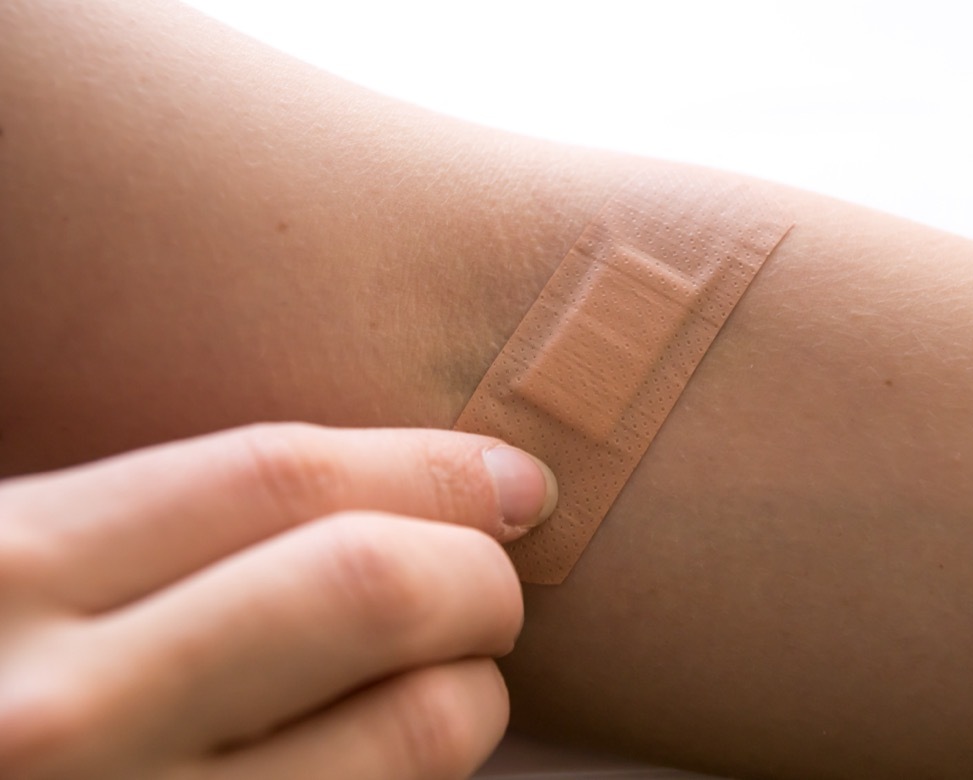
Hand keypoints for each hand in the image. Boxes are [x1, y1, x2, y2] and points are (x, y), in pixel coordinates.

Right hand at [0, 424, 556, 779]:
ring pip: (406, 738)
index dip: (429, 466)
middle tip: (491, 586)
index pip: (282, 479)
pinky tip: (385, 761)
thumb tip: (391, 503)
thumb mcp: (9, 572)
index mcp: (6, 574)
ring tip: (453, 682)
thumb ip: (151, 537)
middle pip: (367, 590)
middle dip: (476, 578)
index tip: (511, 478)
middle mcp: (59, 714)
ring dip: (471, 696)